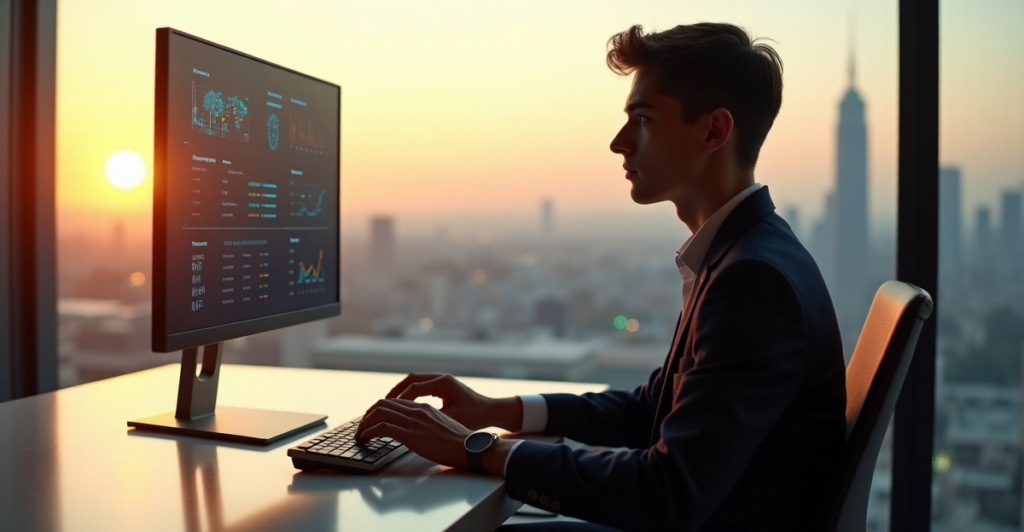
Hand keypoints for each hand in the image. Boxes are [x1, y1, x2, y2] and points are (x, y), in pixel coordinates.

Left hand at [355, 398, 518, 474]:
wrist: (470, 447)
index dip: (380, 409)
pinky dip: (368, 432)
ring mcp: (413, 421)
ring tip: (359, 435)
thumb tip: (419, 433)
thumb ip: (428, 425)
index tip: (373, 419)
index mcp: (424, 408)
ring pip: (379, 413)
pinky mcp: (410, 434)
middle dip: (368, 414)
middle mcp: (417, 410)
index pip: (395, 402)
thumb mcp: (442, 427)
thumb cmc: (460, 442)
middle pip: (383, 404)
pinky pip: (381, 428)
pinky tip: (364, 439)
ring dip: (364, 424)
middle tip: (362, 426)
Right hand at [384, 373, 522, 431]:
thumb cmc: (475, 418)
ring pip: (414, 381)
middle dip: (395, 392)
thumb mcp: (452, 420)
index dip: (400, 400)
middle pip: (411, 379)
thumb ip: (433, 420)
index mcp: (444, 383)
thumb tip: (411, 427)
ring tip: (388, 405)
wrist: (492, 412)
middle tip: (382, 404)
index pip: (415, 388)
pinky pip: (420, 386)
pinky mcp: (442, 386)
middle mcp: (441, 378)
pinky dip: (410, 393)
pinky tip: (403, 406)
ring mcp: (442, 380)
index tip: (388, 411)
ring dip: (401, 391)